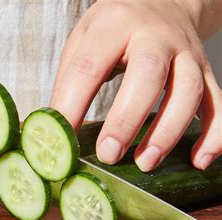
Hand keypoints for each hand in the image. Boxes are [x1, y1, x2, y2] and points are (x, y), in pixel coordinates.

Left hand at [50, 0, 220, 170]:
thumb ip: (70, 79)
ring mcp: (186, 54)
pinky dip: (215, 134)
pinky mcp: (205, 72)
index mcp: (114, 25)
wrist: (162, 2)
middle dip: (127, 119)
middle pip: (148, 74)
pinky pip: (219, 103)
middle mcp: (155, 36)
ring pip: (189, 91)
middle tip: (109, 155)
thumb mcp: (83, 40)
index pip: (89, 66)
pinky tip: (198, 161)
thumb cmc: (113, 29)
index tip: (62, 140)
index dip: (73, 105)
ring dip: (168, 132)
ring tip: (145, 163)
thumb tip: (54, 129)